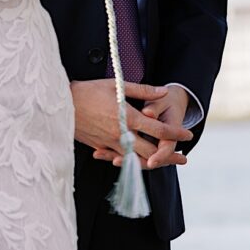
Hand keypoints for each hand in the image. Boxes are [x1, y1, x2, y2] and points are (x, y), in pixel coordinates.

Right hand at [72, 79, 193, 169]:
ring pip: (135, 159)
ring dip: (151, 161)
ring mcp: (109, 143)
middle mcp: (121, 134)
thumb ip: (143, 90)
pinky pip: (119, 158)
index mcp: (128, 117)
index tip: (188, 135)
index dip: (175, 133)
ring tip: (164, 164)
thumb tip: (164, 92)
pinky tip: (137, 161)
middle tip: (183, 159)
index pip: (158, 129)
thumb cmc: (89, 91)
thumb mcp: (117, 85)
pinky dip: (130, 161)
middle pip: (150, 150)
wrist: (61, 104)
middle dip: (168, 156)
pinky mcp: (99, 147)